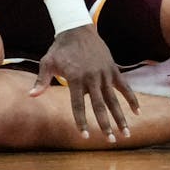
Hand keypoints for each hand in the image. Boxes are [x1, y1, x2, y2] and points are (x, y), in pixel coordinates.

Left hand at [30, 26, 136, 140]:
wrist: (77, 29)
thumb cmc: (60, 49)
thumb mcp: (47, 62)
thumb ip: (42, 80)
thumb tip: (31, 95)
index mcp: (75, 78)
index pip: (78, 105)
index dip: (81, 121)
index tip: (85, 136)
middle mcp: (92, 77)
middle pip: (100, 106)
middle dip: (105, 125)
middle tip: (110, 141)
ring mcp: (104, 74)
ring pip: (114, 99)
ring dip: (121, 117)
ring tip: (126, 133)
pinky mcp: (113, 69)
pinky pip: (125, 87)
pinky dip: (132, 99)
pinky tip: (137, 112)